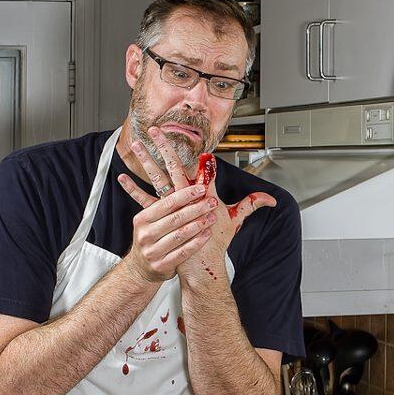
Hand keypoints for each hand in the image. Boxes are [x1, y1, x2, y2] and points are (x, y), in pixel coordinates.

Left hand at [128, 127, 276, 278]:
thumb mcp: (235, 221)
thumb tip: (271, 199)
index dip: (206, 160)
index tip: (204, 148)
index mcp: (206, 196)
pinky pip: (144, 200)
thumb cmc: (216, 243)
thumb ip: (251, 205)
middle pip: (177, 166)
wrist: (201, 265)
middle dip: (167, 146)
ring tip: (137, 144)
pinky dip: (132, 189)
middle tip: (157, 129)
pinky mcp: (161, 217)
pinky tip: (122, 177)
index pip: (207, 171)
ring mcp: (173, 207)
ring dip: (147, 160)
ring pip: (158, 177)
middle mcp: (188, 198)